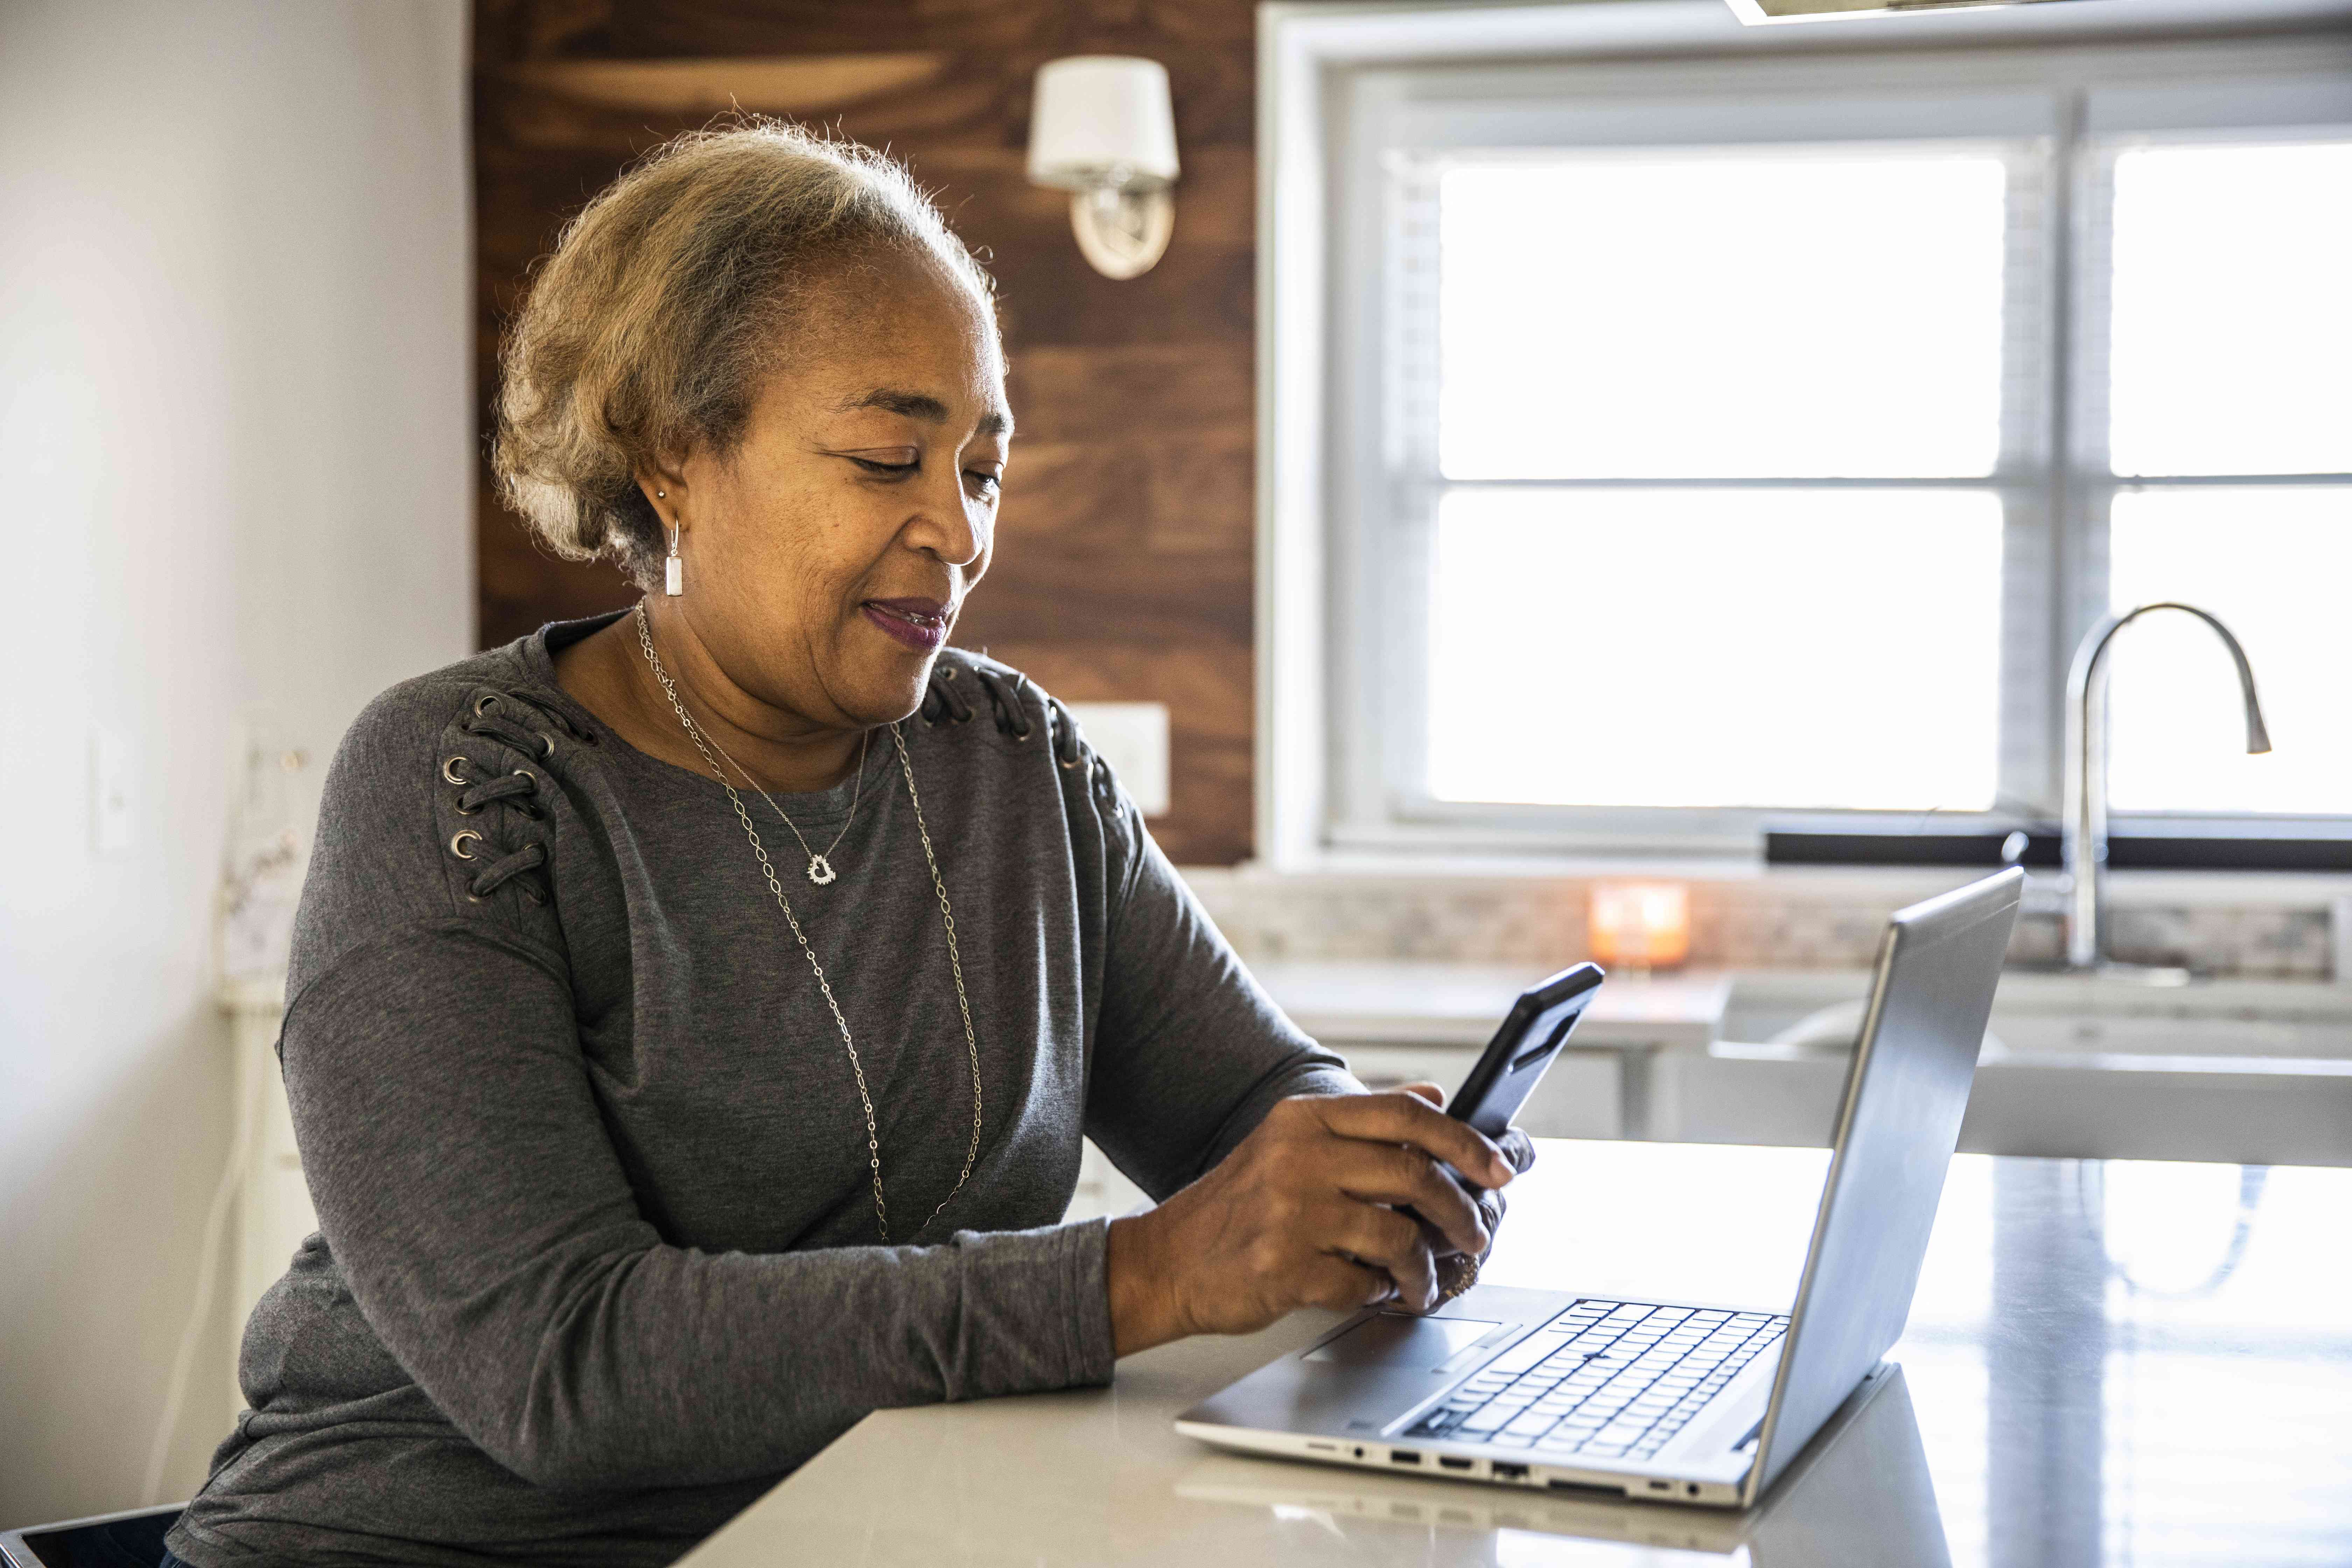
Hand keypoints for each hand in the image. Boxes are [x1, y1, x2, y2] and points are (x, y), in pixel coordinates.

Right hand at [1104, 1085, 1518, 1355]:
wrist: (1166, 1261)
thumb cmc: (1239, 1205)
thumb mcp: (1291, 1142)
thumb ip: (1362, 1121)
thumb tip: (1435, 1095)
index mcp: (1304, 1119)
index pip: (1407, 1115)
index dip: (1464, 1142)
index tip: (1499, 1169)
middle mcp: (1297, 1157)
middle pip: (1415, 1176)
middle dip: (1462, 1213)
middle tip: (1477, 1235)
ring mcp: (1289, 1214)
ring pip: (1398, 1238)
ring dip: (1426, 1267)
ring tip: (1427, 1281)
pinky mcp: (1283, 1269)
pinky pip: (1363, 1284)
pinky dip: (1381, 1292)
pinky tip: (1377, 1292)